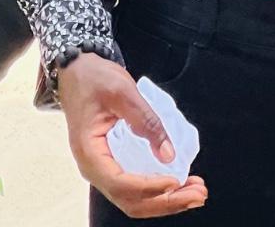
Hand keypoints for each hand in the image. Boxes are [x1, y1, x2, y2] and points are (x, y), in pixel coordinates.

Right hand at [58, 53, 206, 216]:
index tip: (175, 180)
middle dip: (165, 202)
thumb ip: (146, 121)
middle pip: (130, 200)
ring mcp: (102, 169)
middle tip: (197, 194)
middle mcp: (93, 168)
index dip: (149, 188)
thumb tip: (168, 154)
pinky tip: (179, 185)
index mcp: (89, 151)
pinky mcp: (112, 164)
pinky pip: (134, 187)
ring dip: (165, 201)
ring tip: (194, 194)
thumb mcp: (123, 91)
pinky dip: (157, 191)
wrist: (77, 71)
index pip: (120, 183)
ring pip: (134, 199)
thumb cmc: (94, 77)